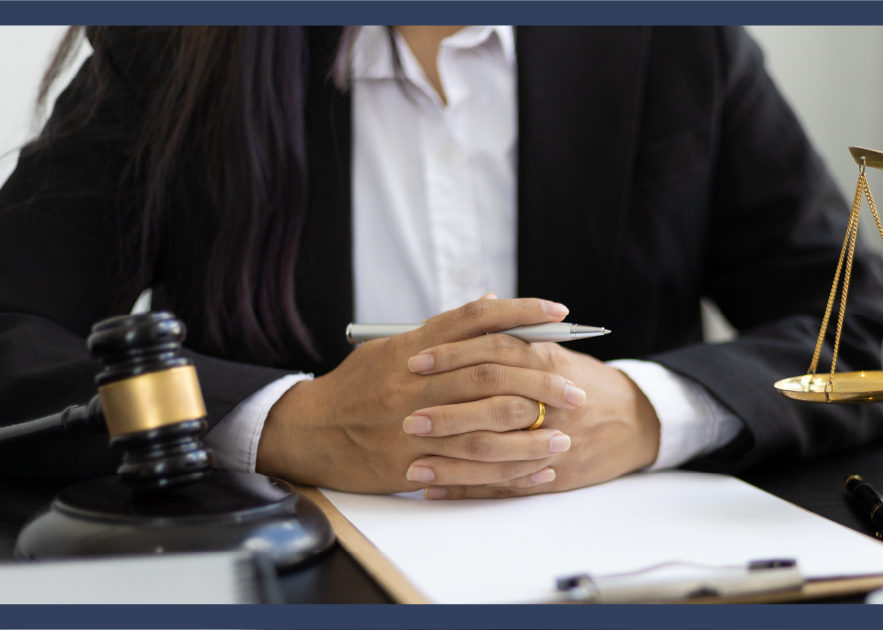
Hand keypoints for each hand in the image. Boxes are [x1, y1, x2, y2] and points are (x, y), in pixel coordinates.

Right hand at [256, 297, 586, 493]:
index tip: (560, 312)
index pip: (476, 320)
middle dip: (539, 380)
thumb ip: (443, 330)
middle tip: (574, 389)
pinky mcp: (411, 460)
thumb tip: (492, 303)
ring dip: (531, 431)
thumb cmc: (356, 386)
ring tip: (565, 433)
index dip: (521, 312)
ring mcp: (413, 422)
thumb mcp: (392, 347)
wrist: (308, 431)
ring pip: (484, 424)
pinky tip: (536, 468)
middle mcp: (415, 380)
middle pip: (491, 372)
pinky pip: (469, 466)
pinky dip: (508, 467)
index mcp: (413, 347)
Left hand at [402, 335, 661, 498]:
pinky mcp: (555, 474)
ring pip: (495, 449)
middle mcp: (552, 401)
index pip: (495, 350)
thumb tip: (475, 308)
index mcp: (549, 362)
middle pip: (490, 402)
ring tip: (410, 462)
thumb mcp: (557, 352)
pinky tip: (434, 489)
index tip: (415, 360)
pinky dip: (466, 488)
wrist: (638, 422)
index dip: (452, 355)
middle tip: (405, 415)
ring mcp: (554, 441)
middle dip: (444, 411)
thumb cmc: (588, 383)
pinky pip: (504, 485)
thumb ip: (518, 334)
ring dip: (448, 459)